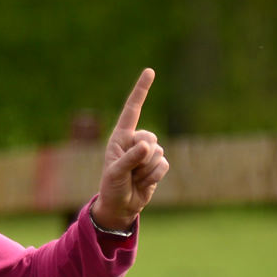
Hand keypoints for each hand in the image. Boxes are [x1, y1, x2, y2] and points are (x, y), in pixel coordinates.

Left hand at [94, 68, 167, 230]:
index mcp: (121, 136)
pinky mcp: (158, 164)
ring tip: (134, 178)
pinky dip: (154, 177)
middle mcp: (136, 141)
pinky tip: (144, 183)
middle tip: (129, 171)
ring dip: (147, 170)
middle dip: (141, 158)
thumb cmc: (112, 186)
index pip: (132, 109)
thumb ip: (130, 158)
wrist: (121, 205)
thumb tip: (148, 146)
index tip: (150, 71)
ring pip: (159, 153)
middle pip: (150, 139)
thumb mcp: (115, 172)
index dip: (141, 90)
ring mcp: (148, 153)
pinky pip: (164, 165)